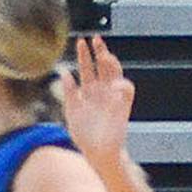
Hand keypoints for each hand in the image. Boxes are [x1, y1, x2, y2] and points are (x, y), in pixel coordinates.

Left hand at [61, 34, 135, 170]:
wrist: (97, 152)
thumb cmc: (84, 135)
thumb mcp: (71, 111)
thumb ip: (69, 92)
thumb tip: (64, 72)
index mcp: (89, 91)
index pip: (88, 67)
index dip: (85, 55)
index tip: (80, 41)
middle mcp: (102, 91)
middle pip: (104, 66)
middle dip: (100, 51)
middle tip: (95, 39)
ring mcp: (113, 97)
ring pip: (116, 74)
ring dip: (111, 63)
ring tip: (104, 56)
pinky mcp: (123, 106)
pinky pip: (127, 90)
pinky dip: (122, 84)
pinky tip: (113, 82)